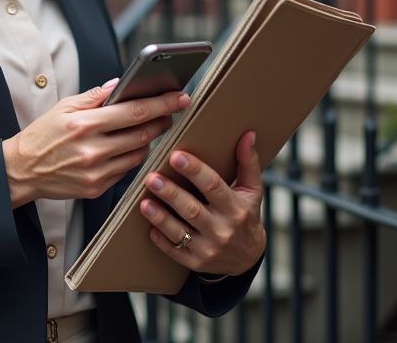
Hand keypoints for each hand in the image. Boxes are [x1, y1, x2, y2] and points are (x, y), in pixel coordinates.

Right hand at [2, 79, 189, 208]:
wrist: (22, 170)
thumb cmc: (43, 135)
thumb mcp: (64, 108)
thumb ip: (95, 96)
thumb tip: (121, 84)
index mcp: (85, 124)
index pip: (135, 111)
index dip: (162, 103)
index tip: (180, 97)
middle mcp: (92, 150)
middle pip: (143, 134)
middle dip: (161, 121)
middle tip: (168, 113)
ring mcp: (96, 172)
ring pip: (138, 154)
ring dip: (147, 140)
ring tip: (145, 129)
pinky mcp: (96, 188)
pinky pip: (126, 171)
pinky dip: (130, 157)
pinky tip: (125, 148)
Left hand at [139, 130, 265, 276]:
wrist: (247, 257)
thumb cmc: (245, 215)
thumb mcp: (252, 191)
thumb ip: (248, 163)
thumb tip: (247, 134)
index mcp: (235, 208)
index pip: (214, 186)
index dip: (195, 171)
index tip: (176, 156)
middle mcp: (223, 230)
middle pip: (193, 210)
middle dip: (171, 193)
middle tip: (151, 177)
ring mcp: (208, 249)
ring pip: (180, 233)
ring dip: (160, 218)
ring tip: (144, 203)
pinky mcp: (195, 262)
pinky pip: (175, 252)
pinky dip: (161, 241)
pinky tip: (148, 227)